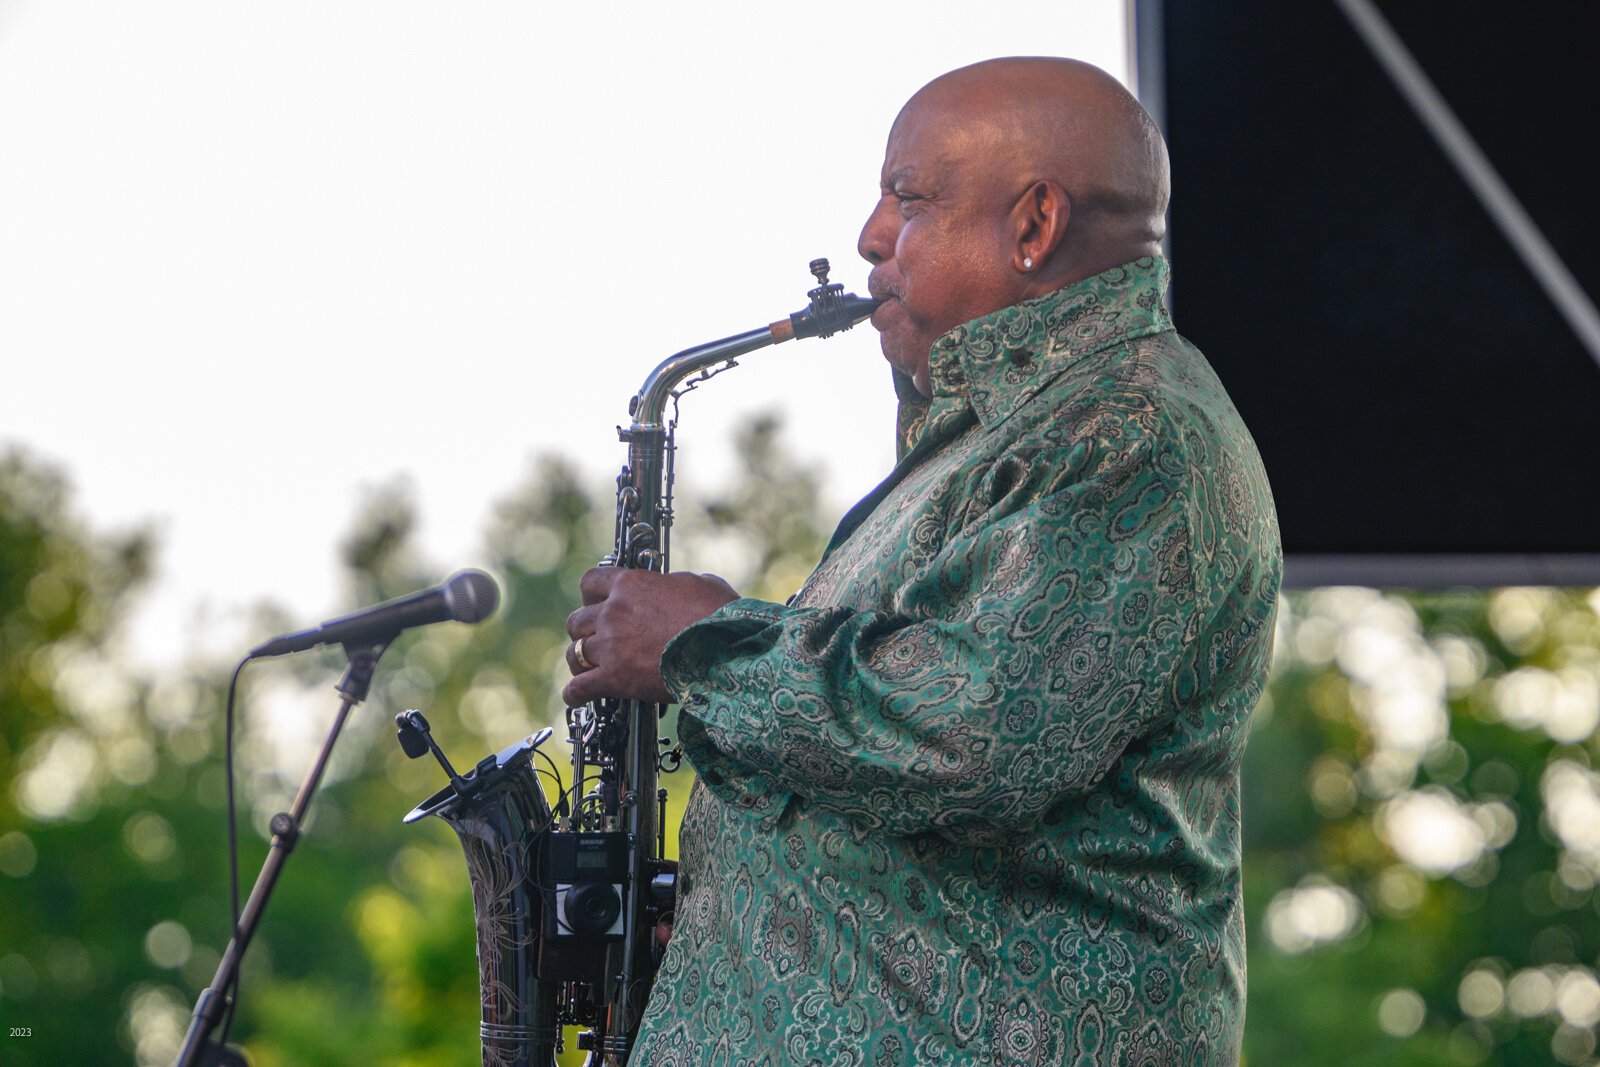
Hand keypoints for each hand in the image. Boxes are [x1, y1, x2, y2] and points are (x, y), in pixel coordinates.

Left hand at [562, 568, 738, 706]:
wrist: (725, 651)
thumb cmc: (719, 616)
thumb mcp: (699, 583)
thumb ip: (674, 585)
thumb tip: (676, 589)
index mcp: (630, 584)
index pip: (590, 582)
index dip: (591, 595)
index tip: (595, 602)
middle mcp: (613, 612)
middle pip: (577, 620)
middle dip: (585, 630)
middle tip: (596, 638)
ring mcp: (611, 645)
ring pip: (574, 653)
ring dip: (580, 660)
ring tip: (585, 667)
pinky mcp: (614, 678)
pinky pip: (578, 688)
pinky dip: (574, 694)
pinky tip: (576, 697)